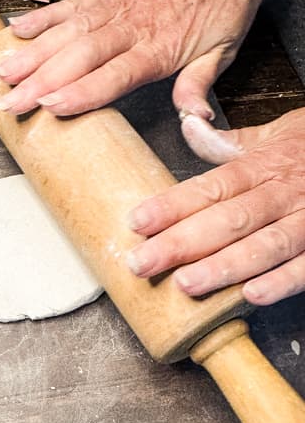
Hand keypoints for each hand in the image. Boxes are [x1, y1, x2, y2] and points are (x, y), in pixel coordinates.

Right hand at [0, 0, 295, 117]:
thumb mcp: (224, 47)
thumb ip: (200, 85)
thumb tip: (194, 119)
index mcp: (158, 47)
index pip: (112, 75)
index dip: (80, 92)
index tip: (49, 106)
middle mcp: (129, 26)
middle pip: (77, 58)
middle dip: (38, 82)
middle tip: (9, 103)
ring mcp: (112, 6)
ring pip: (64, 33)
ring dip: (29, 54)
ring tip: (0, 73)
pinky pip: (67, 7)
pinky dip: (40, 20)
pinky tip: (15, 32)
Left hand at [126, 108, 304, 305]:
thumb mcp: (277, 136)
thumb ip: (230, 143)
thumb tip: (188, 127)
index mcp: (265, 166)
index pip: (212, 187)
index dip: (172, 205)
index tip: (137, 222)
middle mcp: (286, 191)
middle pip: (229, 218)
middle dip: (182, 243)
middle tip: (142, 263)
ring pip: (266, 243)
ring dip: (225, 266)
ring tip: (187, 284)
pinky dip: (283, 280)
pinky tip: (252, 295)